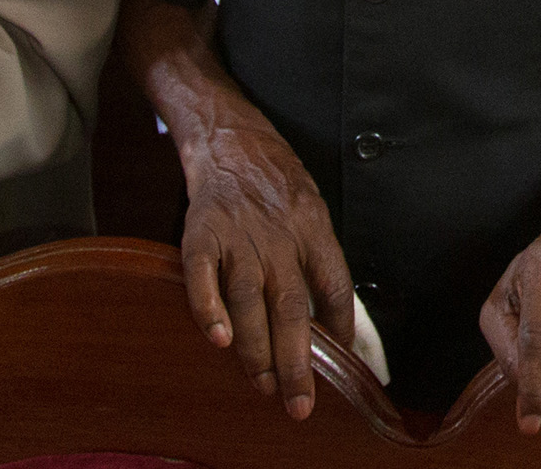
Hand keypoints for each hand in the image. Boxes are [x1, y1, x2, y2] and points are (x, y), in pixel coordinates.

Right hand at [179, 118, 356, 420]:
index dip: (339, 330)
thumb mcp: (314, 211)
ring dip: (255, 347)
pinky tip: (215, 338)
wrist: (231, 138)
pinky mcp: (201, 233)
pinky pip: (202, 275)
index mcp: (314, 230)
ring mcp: (238, 236)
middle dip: (296, 361)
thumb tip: (338, 323)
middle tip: (298, 403)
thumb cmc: (276, 182)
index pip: (335, 286)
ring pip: (248, 299)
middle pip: (291, 306)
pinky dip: (207, 307)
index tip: (340, 369)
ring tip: (262, 384)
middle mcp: (279, 237)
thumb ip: (321, 262)